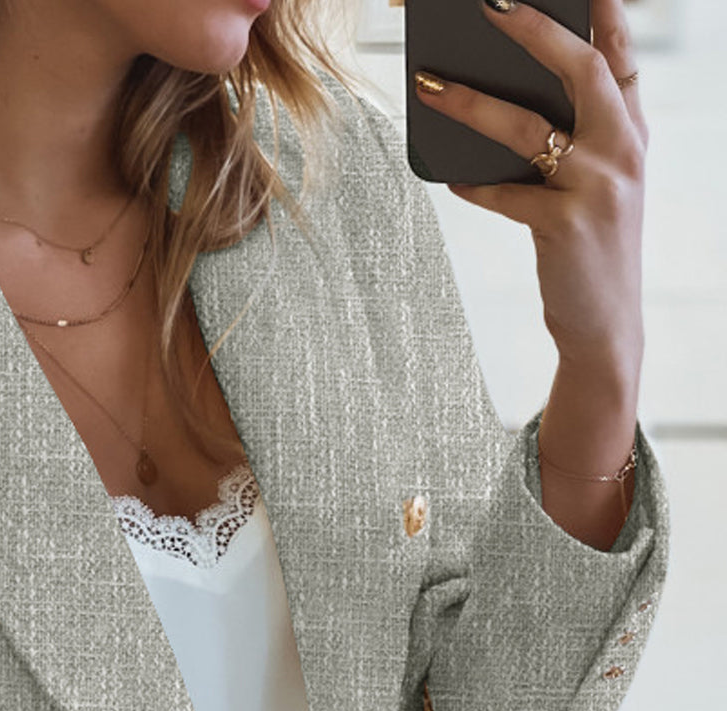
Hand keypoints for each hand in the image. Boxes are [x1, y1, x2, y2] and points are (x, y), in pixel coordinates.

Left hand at [413, 0, 646, 374]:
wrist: (604, 327)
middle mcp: (623, 152)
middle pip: (583, 69)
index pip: (621, 53)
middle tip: (490, 3)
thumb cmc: (588, 249)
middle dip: (536, 30)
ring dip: (472, 104)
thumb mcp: (596, 185)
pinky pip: (507, 195)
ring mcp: (598, 188)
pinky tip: (450, 174)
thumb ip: (570, 138)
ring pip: (529, 129)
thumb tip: (502, 98)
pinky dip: (474, 184)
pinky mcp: (566, 227)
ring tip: (429, 84)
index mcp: (632, 133)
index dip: (603, 8)